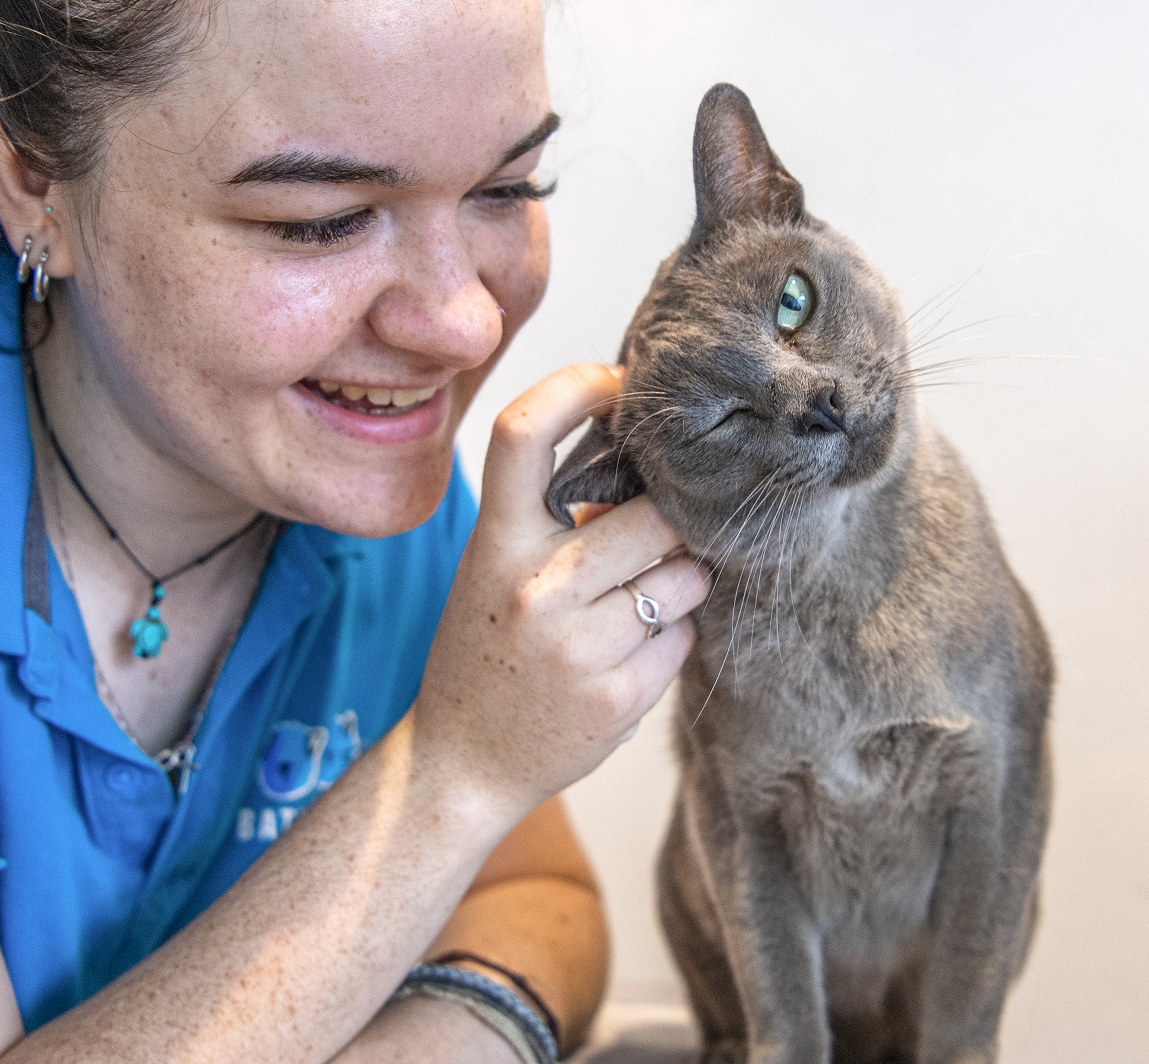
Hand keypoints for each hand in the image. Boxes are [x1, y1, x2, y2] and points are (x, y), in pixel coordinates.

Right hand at [416, 363, 705, 822]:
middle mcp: (535, 587)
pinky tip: (629, 657)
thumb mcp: (495, 569)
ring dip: (679, 584)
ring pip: (685, 576)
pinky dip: (673, 639)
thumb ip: (557, 518)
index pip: (524, 431)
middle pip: (653, 514)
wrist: (463, 765)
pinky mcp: (620, 695)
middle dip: (670, 527)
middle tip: (653, 544)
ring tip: (636, 607)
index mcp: (494, 541)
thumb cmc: (487, 651)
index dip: (579, 385)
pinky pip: (685, 636)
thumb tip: (651, 459)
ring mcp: (579, 645)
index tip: (622, 383)